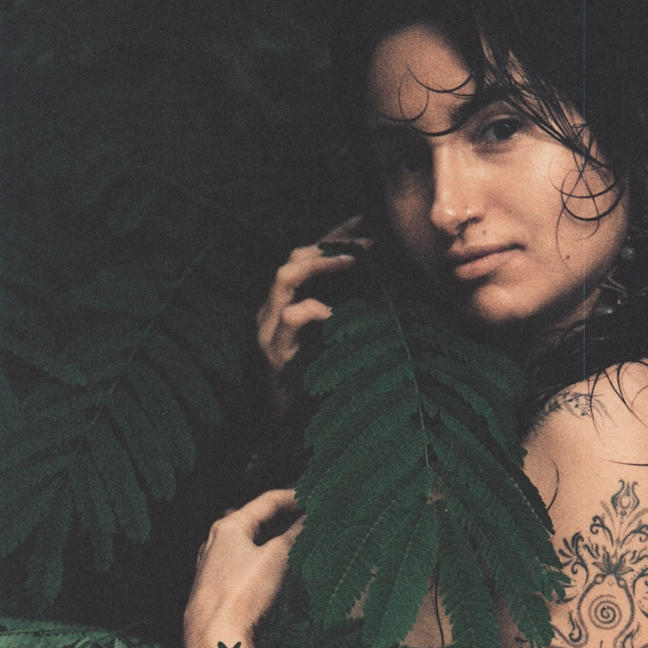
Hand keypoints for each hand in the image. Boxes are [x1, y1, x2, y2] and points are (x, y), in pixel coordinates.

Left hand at [184, 489, 303, 647]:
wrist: (214, 641)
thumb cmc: (242, 594)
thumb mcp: (276, 558)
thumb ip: (295, 535)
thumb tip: (310, 520)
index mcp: (228, 528)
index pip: (266, 501)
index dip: (293, 496)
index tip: (314, 495)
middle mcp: (215, 543)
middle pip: (254, 521)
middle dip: (282, 518)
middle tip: (307, 516)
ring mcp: (213, 568)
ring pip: (248, 545)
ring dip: (272, 540)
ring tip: (295, 541)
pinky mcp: (217, 590)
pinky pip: (244, 565)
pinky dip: (262, 561)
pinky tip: (273, 571)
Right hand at [256, 216, 372, 389]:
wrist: (268, 426)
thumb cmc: (302, 386)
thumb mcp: (325, 345)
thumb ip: (341, 320)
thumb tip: (379, 299)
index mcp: (285, 304)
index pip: (306, 258)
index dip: (332, 237)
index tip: (363, 221)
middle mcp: (272, 309)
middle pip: (294, 259)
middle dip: (329, 245)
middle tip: (367, 243)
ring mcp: (268, 328)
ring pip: (284, 278)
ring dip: (320, 265)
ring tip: (353, 262)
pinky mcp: (270, 351)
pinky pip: (290, 318)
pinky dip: (313, 310)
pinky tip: (335, 314)